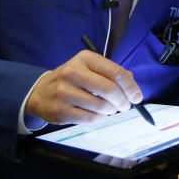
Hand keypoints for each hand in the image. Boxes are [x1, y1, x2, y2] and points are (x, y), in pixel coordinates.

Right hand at [26, 51, 143, 124]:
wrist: (41, 92)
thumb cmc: (72, 80)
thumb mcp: (89, 68)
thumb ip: (111, 73)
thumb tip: (132, 85)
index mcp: (85, 58)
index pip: (116, 72)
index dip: (131, 87)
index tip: (137, 96)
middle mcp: (73, 72)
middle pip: (110, 90)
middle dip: (123, 101)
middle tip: (125, 106)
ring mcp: (65, 92)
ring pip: (102, 106)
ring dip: (111, 110)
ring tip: (109, 109)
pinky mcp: (61, 111)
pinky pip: (91, 119)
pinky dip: (100, 118)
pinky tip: (97, 114)